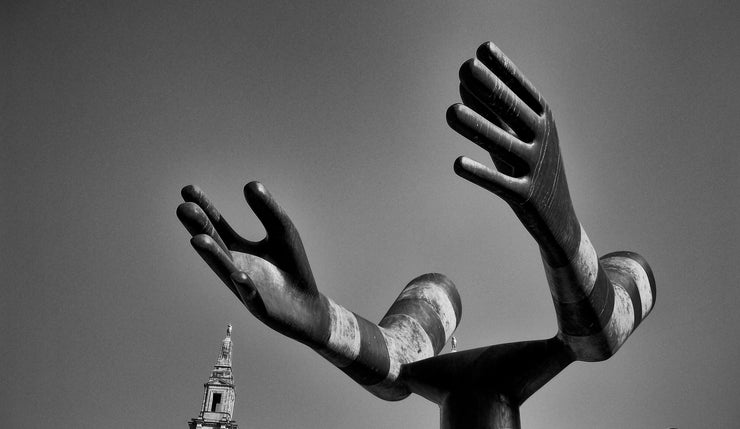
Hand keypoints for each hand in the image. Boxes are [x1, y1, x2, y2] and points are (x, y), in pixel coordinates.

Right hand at [176, 182, 329, 347]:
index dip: (204, 208)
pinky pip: (251, 297)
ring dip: (213, 257)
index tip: (187, 189)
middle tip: (184, 208)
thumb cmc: (292, 267)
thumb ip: (267, 210)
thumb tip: (250, 183)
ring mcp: (244, 288)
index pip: (217, 225)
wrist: (308, 307)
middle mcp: (234, 266)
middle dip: (200, 228)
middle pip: (215, 245)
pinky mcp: (260, 307)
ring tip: (198, 240)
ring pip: (226, 272)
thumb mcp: (282, 232)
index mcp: (238, 249)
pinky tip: (241, 275)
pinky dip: (245, 287)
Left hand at [447, 42, 579, 266]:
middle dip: (490, 88)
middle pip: (514, 111)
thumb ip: (491, 112)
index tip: (483, 48)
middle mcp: (543, 140)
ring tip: (450, 112)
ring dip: (476, 127)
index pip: (523, 90)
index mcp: (545, 121)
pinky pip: (499, 182)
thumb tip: (463, 82)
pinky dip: (478, 173)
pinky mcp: (525, 196)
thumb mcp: (514, 137)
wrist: (559, 220)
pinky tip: (457, 164)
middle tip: (466, 67)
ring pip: (502, 144)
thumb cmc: (531, 169)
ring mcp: (536, 168)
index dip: (504, 70)